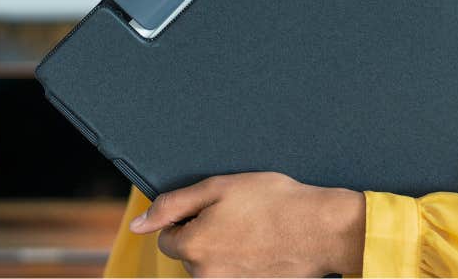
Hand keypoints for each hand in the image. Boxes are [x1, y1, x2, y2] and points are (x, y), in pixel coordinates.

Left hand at [129, 170, 365, 277]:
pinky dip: (243, 258)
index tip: (214, 204)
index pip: (167, 235)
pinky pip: (233, 272)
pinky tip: (263, 241)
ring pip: (211, 264)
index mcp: (193, 247)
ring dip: (224, 246)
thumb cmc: (272, 202)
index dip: (187, 215)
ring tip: (254, 225)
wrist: (318, 229)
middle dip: (205, 232)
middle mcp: (205, 275)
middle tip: (237, 211)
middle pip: (189, 252)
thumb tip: (138, 224)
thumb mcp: (219, 187)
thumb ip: (173, 204)